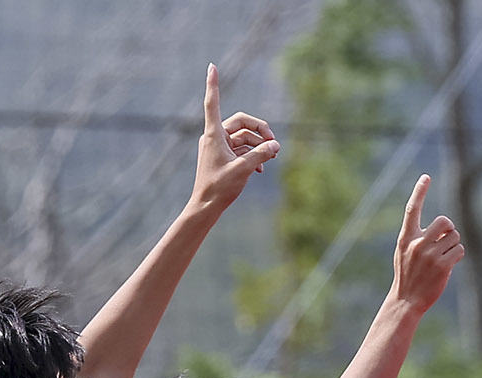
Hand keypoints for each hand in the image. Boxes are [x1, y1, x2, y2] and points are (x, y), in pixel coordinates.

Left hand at [192, 64, 278, 213]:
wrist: (206, 206)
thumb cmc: (220, 188)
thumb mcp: (244, 170)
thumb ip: (261, 155)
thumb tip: (275, 145)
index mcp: (214, 134)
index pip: (213, 102)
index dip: (213, 84)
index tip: (212, 66)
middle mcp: (215, 137)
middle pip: (240, 123)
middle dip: (259, 130)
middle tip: (274, 143)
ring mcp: (218, 147)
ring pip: (243, 138)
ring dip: (258, 145)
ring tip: (273, 157)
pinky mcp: (223, 157)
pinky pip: (240, 150)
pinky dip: (252, 155)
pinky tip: (261, 169)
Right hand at [390, 176, 464, 314]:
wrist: (407, 300)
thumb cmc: (407, 275)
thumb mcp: (404, 252)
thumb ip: (418, 237)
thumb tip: (444, 228)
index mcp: (406, 237)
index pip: (412, 209)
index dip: (419, 191)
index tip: (426, 177)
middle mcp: (417, 243)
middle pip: (444, 221)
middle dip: (449, 228)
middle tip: (446, 239)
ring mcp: (430, 255)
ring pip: (454, 237)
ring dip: (454, 245)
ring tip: (444, 257)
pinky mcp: (442, 266)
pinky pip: (459, 250)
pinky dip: (457, 255)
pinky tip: (448, 264)